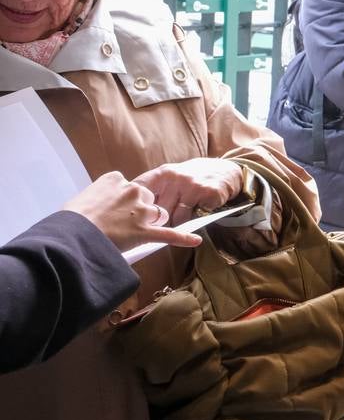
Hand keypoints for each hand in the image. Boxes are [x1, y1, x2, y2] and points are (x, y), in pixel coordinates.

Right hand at [63, 172, 202, 251]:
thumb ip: (100, 196)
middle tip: (124, 222)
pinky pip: (169, 234)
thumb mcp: (82, 198)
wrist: (71, 236)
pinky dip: (183, 238)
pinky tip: (195, 240)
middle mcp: (132, 191)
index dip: (125, 200)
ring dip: (153, 221)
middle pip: (148, 198)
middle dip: (142, 209)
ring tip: (136, 231)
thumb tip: (102, 206)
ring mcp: (141, 211)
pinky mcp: (145, 231)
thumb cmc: (71, 220)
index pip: (129, 186)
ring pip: (159, 213)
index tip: (115, 208)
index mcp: (115, 180)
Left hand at [134, 158, 244, 225]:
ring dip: (174, 224)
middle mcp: (174, 178)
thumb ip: (154, 189)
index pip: (139, 190)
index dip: (134, 206)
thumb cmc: (192, 178)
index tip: (134, 217)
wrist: (225, 170)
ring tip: (177, 223)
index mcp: (162, 174)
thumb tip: (132, 209)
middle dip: (156, 221)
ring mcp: (190, 185)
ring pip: (173, 217)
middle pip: (155, 210)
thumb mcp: (171, 176)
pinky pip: (191, 217)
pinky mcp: (205, 193)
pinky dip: (191, 221)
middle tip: (158, 226)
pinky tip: (195, 214)